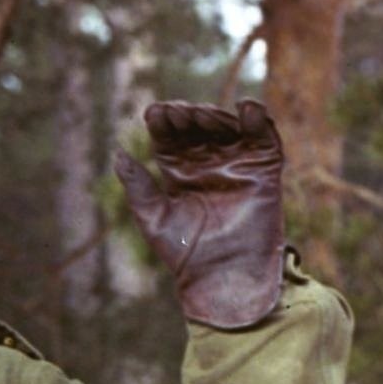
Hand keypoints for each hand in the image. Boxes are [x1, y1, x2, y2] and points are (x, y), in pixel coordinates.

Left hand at [115, 99, 284, 328]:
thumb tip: (117, 154)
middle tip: (179, 114)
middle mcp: (207, 163)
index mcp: (178, 171)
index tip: (155, 112)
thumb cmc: (184, 252)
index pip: (170, 137)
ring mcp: (236, 164)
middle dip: (189, 116)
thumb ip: (138, 186)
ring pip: (228, 128)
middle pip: (198, 127)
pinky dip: (259, 120)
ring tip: (202, 115)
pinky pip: (265, 138)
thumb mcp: (153, 217)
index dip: (164, 122)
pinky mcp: (264, 169)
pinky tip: (248, 107)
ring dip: (216, 116)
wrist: (221, 275)